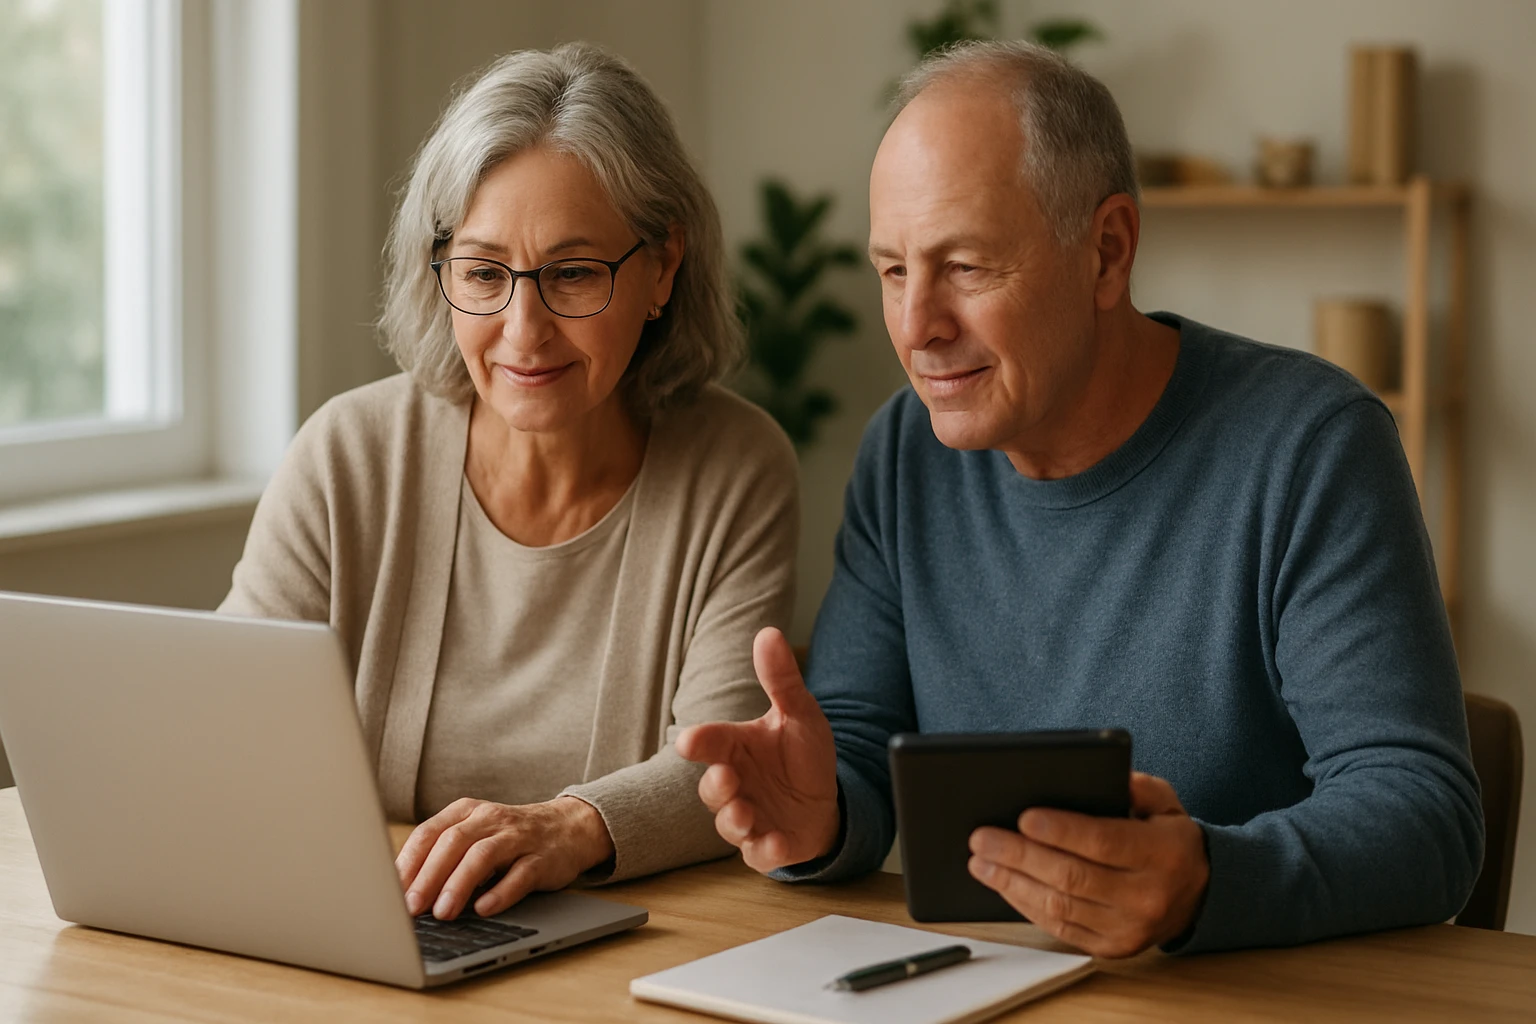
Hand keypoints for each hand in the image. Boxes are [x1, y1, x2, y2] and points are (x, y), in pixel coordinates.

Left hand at [395, 795, 613, 919]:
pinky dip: (501, 892)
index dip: (408, 862)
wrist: (568, 827)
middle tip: (411, 907)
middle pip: (453, 842)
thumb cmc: (509, 838)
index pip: (429, 832)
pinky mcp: (542, 858)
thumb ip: (442, 856)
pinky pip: (520, 874)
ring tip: (443, 912)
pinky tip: (485, 909)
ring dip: (459, 884)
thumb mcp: (474, 836)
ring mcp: (518, 837)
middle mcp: (490, 819)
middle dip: (428, 876)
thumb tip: (402, 893)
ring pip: (483, 855)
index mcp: (466, 812)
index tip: (390, 892)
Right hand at [675, 627, 839, 872]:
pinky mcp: (766, 845)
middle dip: (715, 786)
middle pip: (712, 789)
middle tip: (725, 777)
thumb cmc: (802, 754)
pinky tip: (776, 842)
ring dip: (734, 820)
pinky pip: (758, 854)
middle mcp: (735, 783)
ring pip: (729, 824)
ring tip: (745, 813)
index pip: (710, 743)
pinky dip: (765, 851)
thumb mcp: (799, 713)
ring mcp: (749, 816)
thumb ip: (781, 679)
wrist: (826, 801)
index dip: (698, 743)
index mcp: (736, 749)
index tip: (689, 742)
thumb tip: (767, 633)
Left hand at [967, 772, 1208, 957]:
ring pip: (1060, 905)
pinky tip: (1003, 884)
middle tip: (982, 837)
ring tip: (980, 861)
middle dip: (1020, 855)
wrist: (1198, 894)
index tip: (1023, 817)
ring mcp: (1129, 929)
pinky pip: (1059, 928)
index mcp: (1163, 854)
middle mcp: (1148, 897)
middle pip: (1072, 876)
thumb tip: (1095, 777)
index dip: (1061, 831)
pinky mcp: (1111, 949)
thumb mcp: (1164, 803)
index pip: (1104, 842)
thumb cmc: (1168, 839)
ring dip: (1012, 883)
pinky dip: (1025, 905)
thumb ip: (1134, 786)